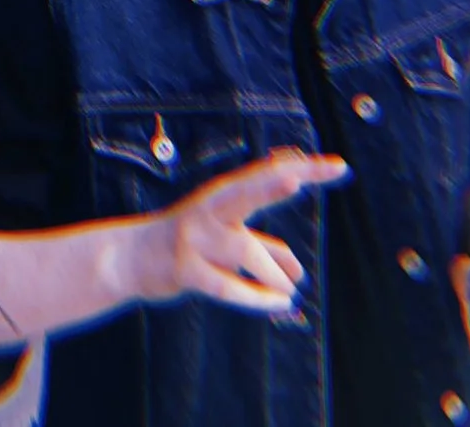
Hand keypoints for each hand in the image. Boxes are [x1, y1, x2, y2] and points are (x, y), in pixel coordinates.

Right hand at [127, 149, 349, 313]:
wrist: (130, 258)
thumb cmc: (188, 244)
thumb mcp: (226, 240)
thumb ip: (264, 250)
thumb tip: (297, 274)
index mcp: (221, 197)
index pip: (267, 176)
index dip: (304, 171)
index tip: (339, 166)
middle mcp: (208, 210)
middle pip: (244, 191)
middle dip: (271, 184)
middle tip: (298, 179)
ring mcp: (195, 239)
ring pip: (245, 254)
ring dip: (274, 276)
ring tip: (289, 293)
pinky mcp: (185, 270)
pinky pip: (229, 287)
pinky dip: (257, 298)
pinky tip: (277, 303)